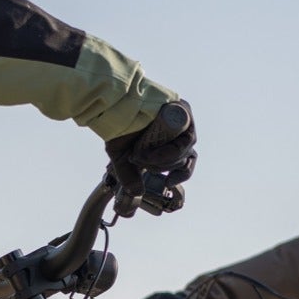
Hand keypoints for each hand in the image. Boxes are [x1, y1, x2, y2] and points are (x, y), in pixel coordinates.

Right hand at [108, 99, 195, 215]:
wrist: (112, 106)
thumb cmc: (118, 128)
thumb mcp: (123, 158)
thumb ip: (129, 176)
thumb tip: (137, 192)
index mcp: (169, 142)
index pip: (186, 161)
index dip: (182, 174)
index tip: (168, 182)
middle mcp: (179, 130)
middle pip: (185, 155)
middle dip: (163, 165)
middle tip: (141, 161)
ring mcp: (182, 118)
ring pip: (186, 146)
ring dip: (165, 158)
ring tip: (143, 155)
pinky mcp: (182, 108)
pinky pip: (186, 132)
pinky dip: (171, 147)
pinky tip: (154, 150)